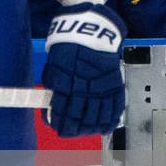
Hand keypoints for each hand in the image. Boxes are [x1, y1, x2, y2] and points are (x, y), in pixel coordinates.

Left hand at [42, 1, 123, 136]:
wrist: (89, 33)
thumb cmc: (68, 48)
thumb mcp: (54, 68)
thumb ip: (54, 89)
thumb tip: (50, 109)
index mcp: (66, 85)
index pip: (62, 112)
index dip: (59, 124)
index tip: (57, 128)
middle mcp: (85, 89)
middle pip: (81, 118)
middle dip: (74, 129)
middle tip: (69, 132)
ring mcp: (102, 89)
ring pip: (98, 117)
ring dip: (90, 128)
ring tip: (85, 132)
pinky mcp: (115, 86)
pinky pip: (115, 108)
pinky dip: (110, 120)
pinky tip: (105, 128)